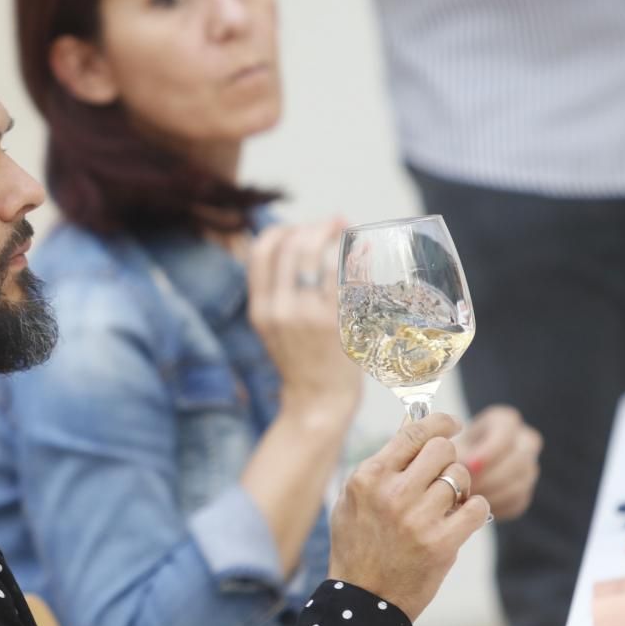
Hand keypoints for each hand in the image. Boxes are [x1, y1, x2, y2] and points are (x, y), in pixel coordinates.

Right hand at [247, 218, 362, 419]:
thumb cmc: (302, 363)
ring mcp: (309, 315)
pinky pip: (345, 277)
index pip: (261, 251)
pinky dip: (355, 259)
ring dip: (335, 235)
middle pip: (291, 247)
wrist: (318, 402)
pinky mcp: (338, 322)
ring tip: (348, 231)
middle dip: (315, 227)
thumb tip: (295, 252)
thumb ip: (276, 295)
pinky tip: (363, 253)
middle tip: (334, 223)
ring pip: (317, 256)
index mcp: (261, 308)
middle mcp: (280, 309)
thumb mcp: (273, 330)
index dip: (282, 230)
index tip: (299, 227)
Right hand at [328, 413, 490, 621]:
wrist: (364, 597)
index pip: (414, 433)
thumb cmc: (357, 542)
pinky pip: (477, 508)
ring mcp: (418, 518)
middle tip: (443, 473)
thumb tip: (412, 423)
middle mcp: (393, 493)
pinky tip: (462, 516)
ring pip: (461, 477)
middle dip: (448, 458)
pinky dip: (475, 509)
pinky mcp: (441, 543)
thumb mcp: (352, 496)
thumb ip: (381, 462)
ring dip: (460, 487)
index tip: (452, 423)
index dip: (440, 422)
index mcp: (369, 476)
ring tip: (447, 502)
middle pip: (442, 449)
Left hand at [456, 404, 541, 520]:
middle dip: (490, 476)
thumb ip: (451, 448)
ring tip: (467, 498)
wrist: (456, 465)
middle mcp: (524, 442)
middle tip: (466, 486)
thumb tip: (452, 465)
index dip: (489, 451)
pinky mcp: (525, 492)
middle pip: (519, 460)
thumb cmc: (447, 447)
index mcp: (505, 421)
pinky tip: (474, 507)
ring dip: (491, 493)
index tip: (468, 464)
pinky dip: (495, 505)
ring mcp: (528, 467)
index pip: (507, 433)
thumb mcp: (446, 439)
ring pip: (519, 483)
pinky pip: (516, 501)